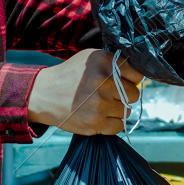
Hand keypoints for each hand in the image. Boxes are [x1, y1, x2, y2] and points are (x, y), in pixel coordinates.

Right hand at [26, 49, 142, 134]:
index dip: (131, 80)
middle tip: (108, 94)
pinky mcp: (94, 122)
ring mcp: (99, 103)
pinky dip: (111, 123)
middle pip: (134, 94)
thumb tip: (140, 77)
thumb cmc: (71, 76)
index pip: (137, 74)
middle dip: (124, 96)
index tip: (123, 82)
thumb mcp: (90, 59)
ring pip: (126, 111)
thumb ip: (114, 63)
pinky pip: (118, 126)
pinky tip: (98, 116)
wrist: (43, 94)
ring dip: (116, 110)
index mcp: (103, 62)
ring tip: (99, 105)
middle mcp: (102, 81)